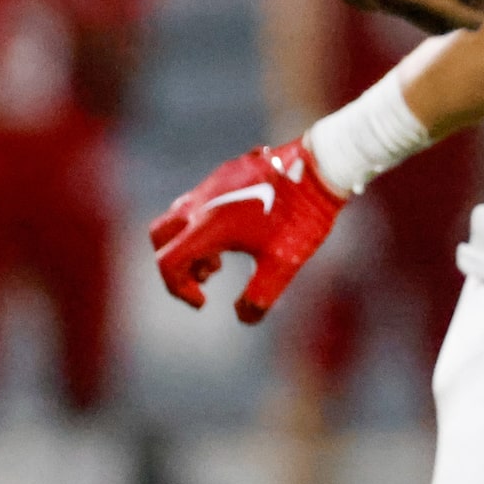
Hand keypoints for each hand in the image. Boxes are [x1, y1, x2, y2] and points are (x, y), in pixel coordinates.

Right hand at [149, 139, 348, 324]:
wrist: (322, 165)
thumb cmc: (302, 214)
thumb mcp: (284, 262)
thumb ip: (260, 296)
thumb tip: (243, 317)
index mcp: (207, 226)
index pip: (167, 263)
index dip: (179, 289)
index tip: (204, 302)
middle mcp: (200, 202)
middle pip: (161, 236)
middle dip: (174, 263)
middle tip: (205, 278)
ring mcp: (211, 184)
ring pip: (180, 217)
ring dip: (190, 244)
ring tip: (221, 261)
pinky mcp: (225, 173)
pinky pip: (199, 202)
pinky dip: (203, 225)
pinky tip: (238, 233)